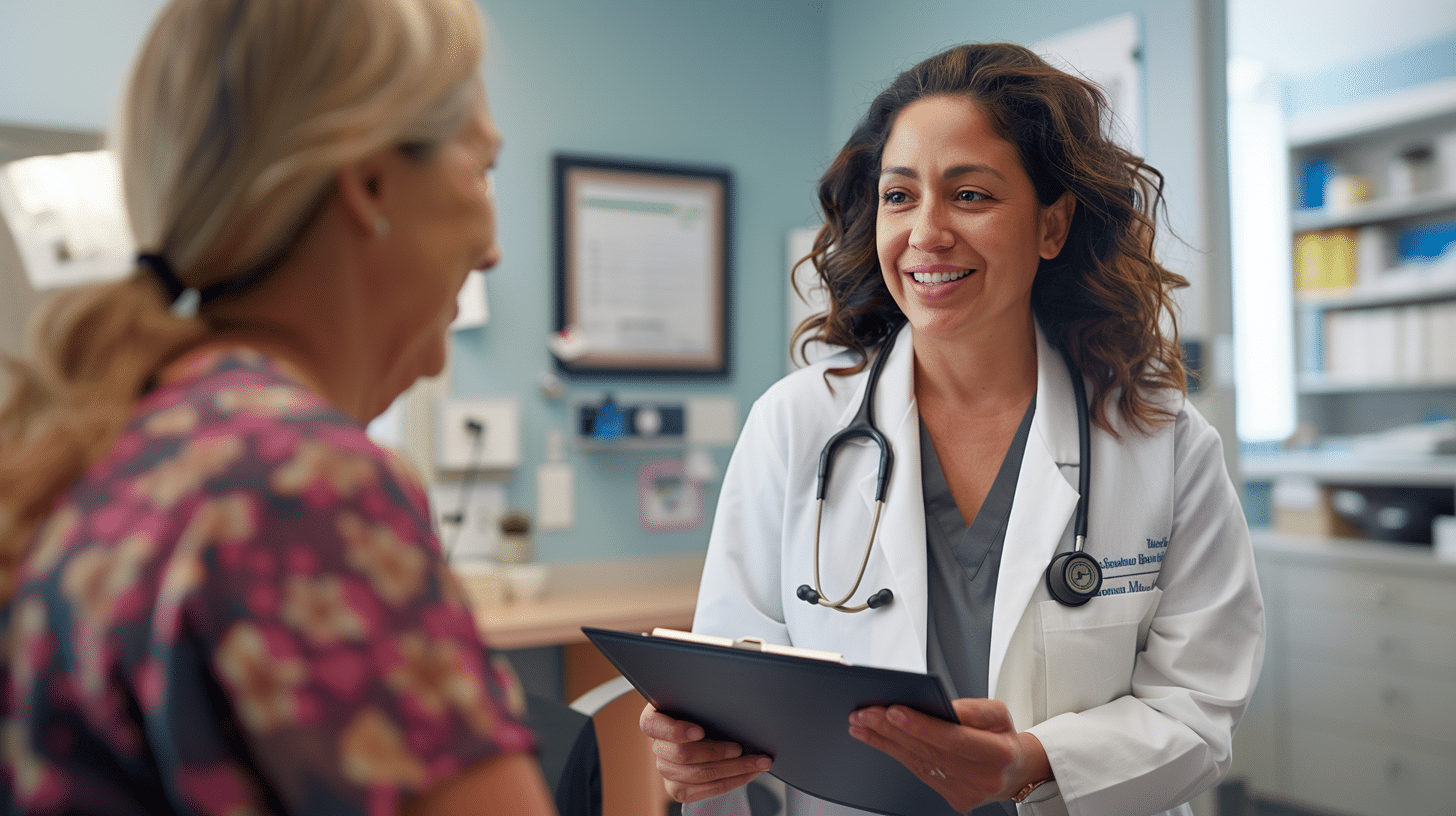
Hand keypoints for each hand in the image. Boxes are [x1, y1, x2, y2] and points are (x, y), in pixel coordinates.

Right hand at [639, 703, 773, 802]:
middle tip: (740, 747)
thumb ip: (703, 697)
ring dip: (733, 769)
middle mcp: (657, 747)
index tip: (700, 731)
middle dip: (716, 752)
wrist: (708, 732)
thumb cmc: (703, 711)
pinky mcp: (678, 788)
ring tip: (756, 762)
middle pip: (681, 755)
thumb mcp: (698, 699)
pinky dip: (731, 782)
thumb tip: (730, 692)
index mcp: (654, 719)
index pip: (653, 726)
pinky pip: (703, 791)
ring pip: (697, 775)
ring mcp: (666, 770)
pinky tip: (748, 773)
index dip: (676, 731)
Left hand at [847, 698, 1049, 812]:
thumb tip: (937, 705)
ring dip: (885, 742)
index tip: (893, 711)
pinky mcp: (953, 799)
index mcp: (997, 752)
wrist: (1014, 772)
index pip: (953, 738)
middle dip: (891, 730)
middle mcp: (981, 777)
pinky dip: (895, 754)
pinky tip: (877, 739)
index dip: (921, 726)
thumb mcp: (997, 713)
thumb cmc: (1002, 738)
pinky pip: (918, 773)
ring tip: (862, 723)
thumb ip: (969, 708)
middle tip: (865, 713)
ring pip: (918, 763)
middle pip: (928, 752)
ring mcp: (965, 792)